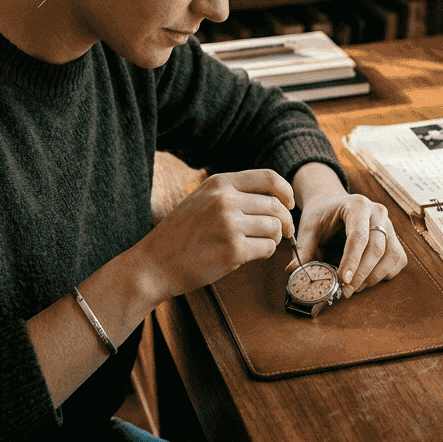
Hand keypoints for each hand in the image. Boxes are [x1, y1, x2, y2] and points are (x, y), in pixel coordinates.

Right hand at [135, 169, 294, 299]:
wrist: (154, 264)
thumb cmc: (180, 235)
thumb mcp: (201, 199)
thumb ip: (231, 194)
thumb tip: (274, 198)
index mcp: (219, 183)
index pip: (268, 177)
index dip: (285, 191)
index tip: (288, 203)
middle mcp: (225, 200)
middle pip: (275, 205)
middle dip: (285, 221)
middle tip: (284, 232)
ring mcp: (229, 225)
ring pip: (275, 227)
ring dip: (274, 238)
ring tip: (260, 244)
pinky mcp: (233, 251)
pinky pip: (267, 248)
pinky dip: (265, 252)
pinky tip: (251, 255)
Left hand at [291, 164, 406, 297]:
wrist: (333, 203)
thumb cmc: (322, 215)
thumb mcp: (308, 228)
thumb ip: (303, 249)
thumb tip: (292, 271)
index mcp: (356, 205)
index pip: (358, 236)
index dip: (352, 261)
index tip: (343, 280)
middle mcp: (378, 212)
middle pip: (377, 248)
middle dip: (362, 274)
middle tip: (345, 291)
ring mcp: (390, 224)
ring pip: (392, 255)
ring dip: (374, 277)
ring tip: (354, 288)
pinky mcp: (394, 237)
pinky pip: (398, 259)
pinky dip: (386, 274)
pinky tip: (367, 280)